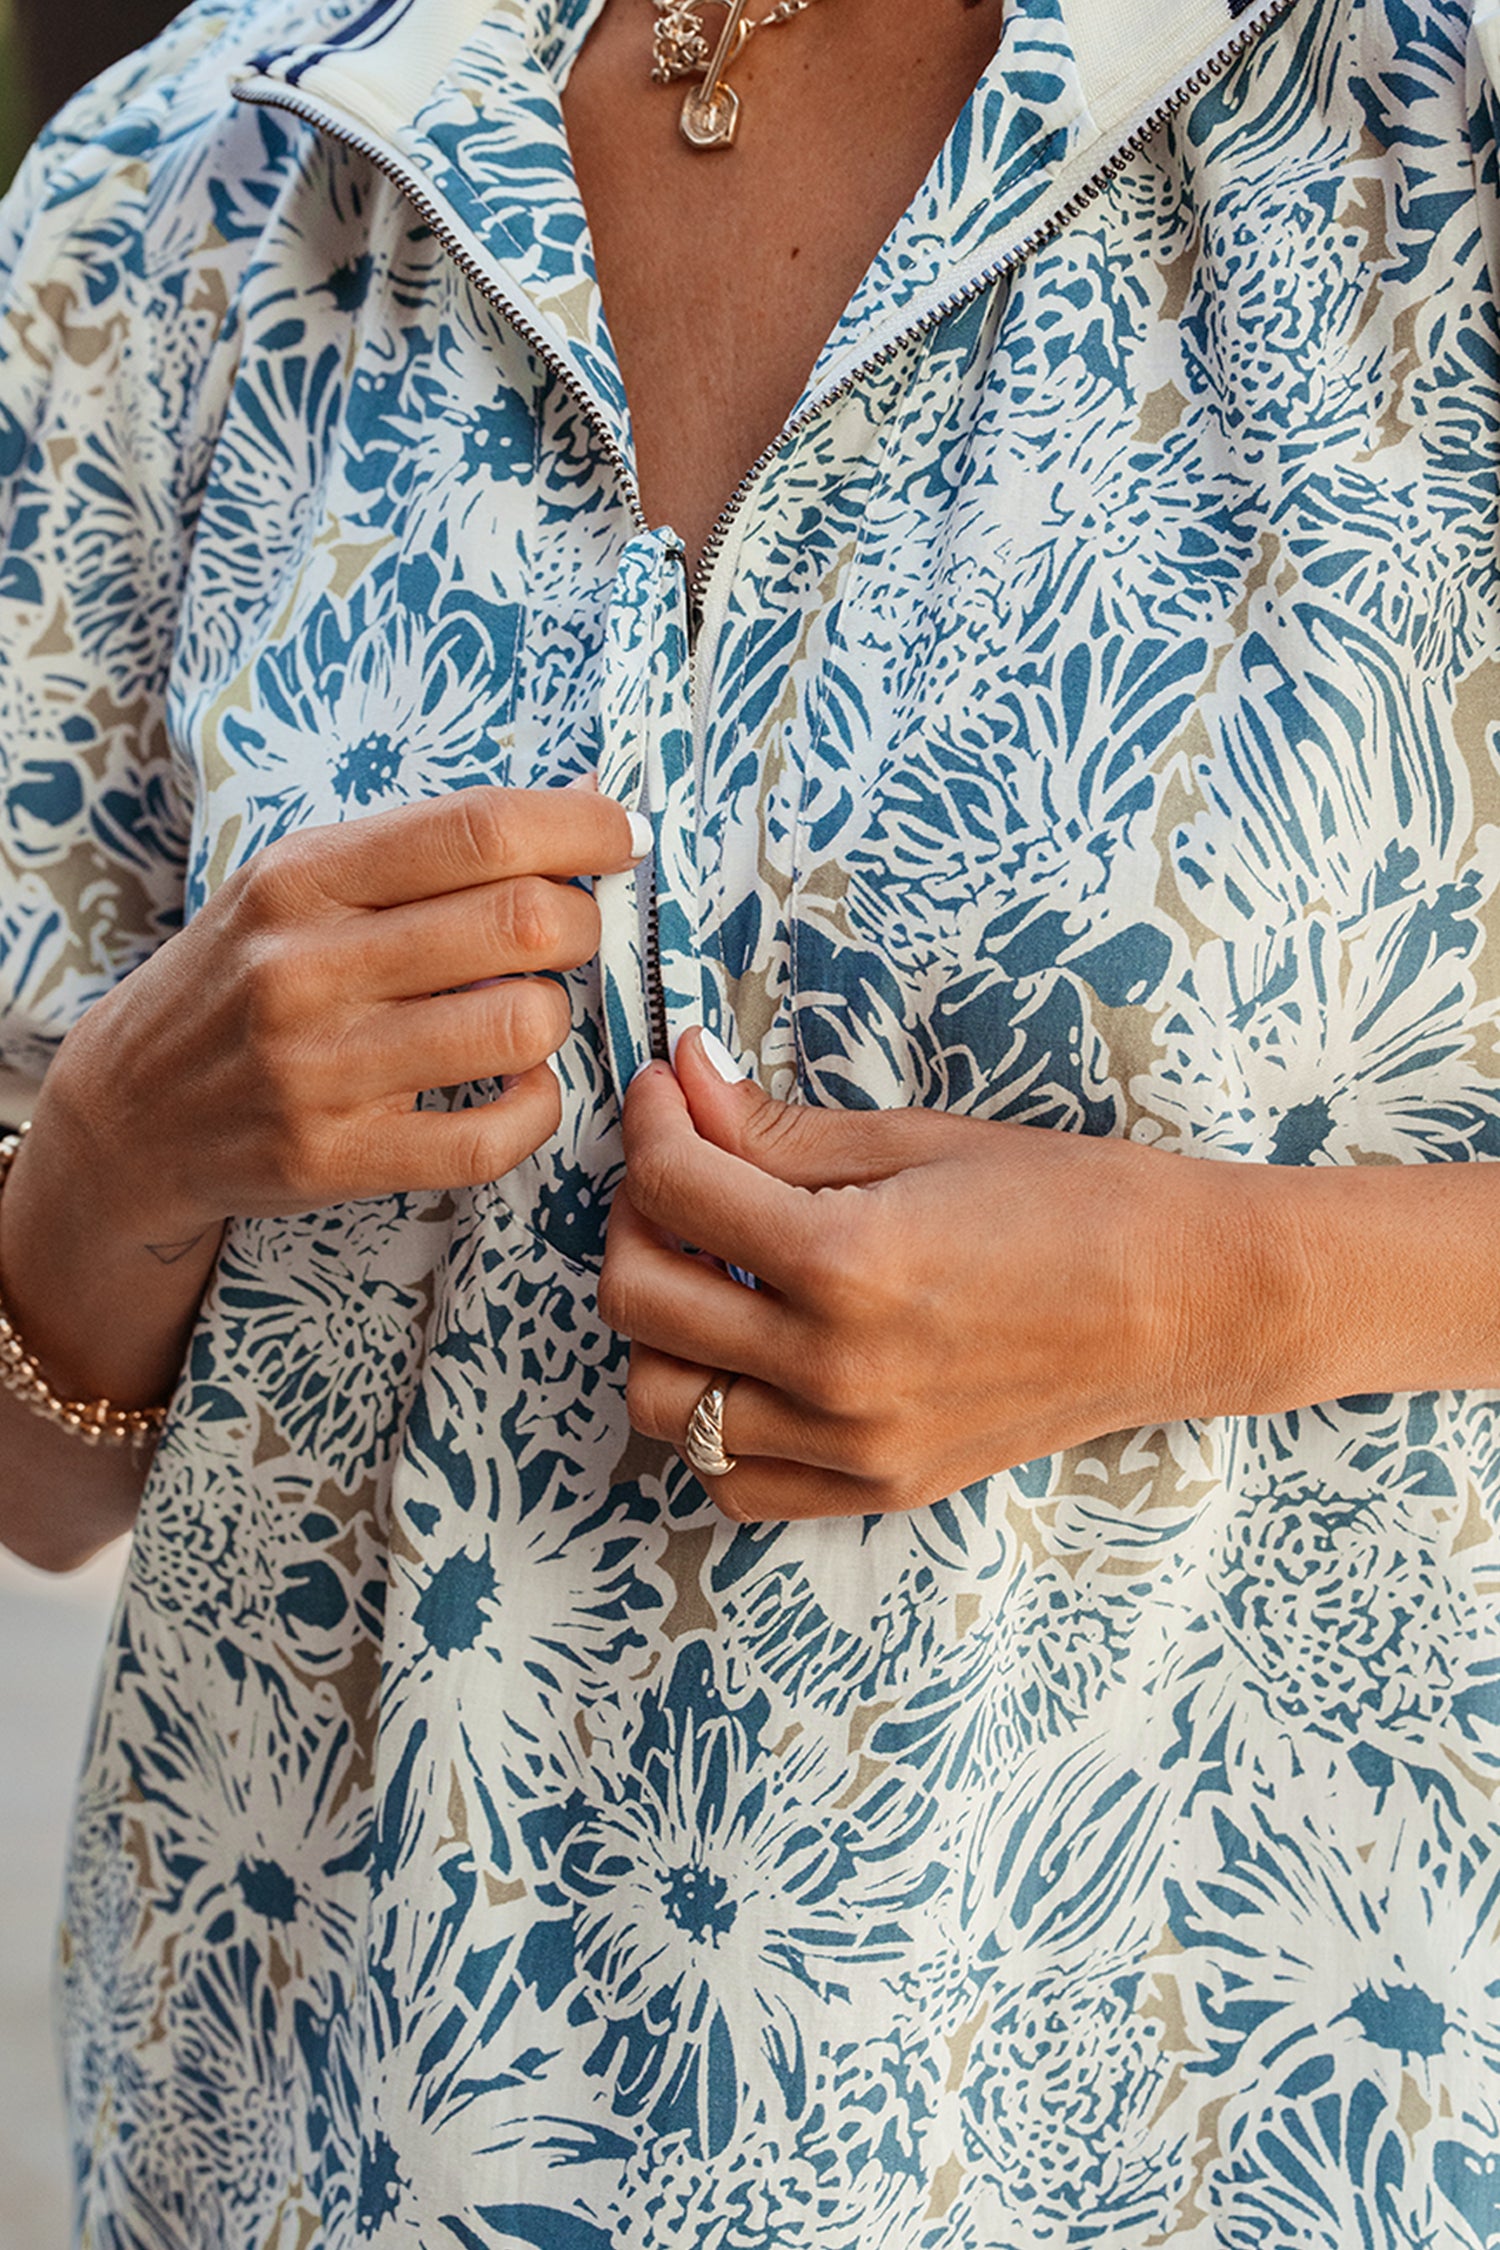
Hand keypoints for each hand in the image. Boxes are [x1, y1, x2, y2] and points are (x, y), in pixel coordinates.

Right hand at [43, 785, 647, 1249]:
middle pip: (521, 922)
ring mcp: (318, 1070)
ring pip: (520, 1027)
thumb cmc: (242, 981)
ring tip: (525, 1011)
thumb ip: (429, 847)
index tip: (623, 836)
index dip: (582, 828)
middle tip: (575, 932)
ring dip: (554, 1016)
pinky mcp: (335, 1158)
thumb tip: (588, 799)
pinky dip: (534, 1108)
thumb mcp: (300, 886)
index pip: (479, 829)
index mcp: (302, 878)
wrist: (128, 1113)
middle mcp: (305, 968)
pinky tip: (516, 1088)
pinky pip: (490, 1137)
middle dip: (583, 922)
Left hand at [600, 1031, 1309, 1521]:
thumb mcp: (918, 1142)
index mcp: (847, 1263)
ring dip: (657, 1325)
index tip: (668, 1092)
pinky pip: (733, 1482)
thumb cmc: (1072, 1201)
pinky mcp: (877, 1486)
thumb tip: (682, 1080)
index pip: (673, 1187)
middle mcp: (835, 1369)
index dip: (651, 1121)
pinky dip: (709, 1423)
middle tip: (676, 1170)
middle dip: (633, 1214)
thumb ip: (779, 1129)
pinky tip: (743, 1358)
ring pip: (664, 1402)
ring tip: (704, 1268)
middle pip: (638, 1299)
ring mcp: (852, 1443)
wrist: (1184, 1302)